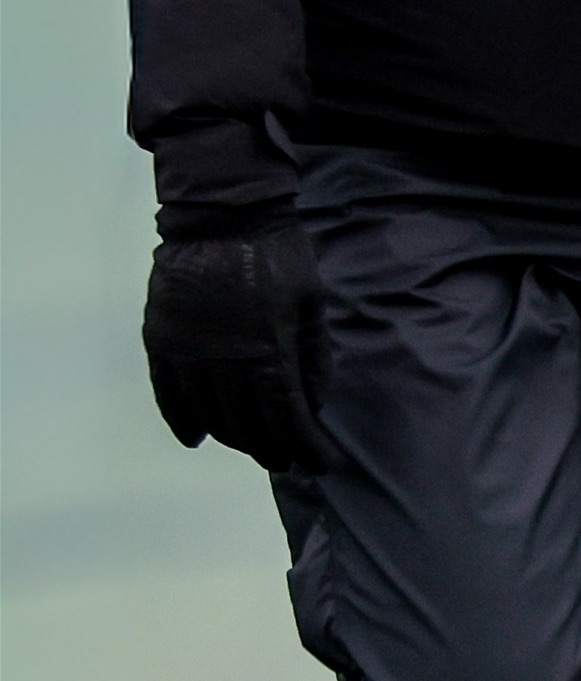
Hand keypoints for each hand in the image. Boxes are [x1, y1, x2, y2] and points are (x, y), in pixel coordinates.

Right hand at [143, 225, 324, 472]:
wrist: (221, 218)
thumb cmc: (278, 255)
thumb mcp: (314, 303)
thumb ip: (314, 357)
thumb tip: (315, 405)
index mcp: (267, 350)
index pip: (287, 418)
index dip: (306, 447)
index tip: (321, 462)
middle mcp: (222, 361)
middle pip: (246, 425)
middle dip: (273, 448)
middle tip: (290, 457)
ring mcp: (186, 354)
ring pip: (209, 417)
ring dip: (234, 439)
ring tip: (255, 446)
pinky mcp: (160, 343)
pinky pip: (168, 397)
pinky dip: (184, 422)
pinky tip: (199, 438)